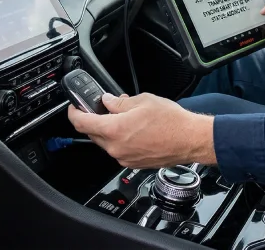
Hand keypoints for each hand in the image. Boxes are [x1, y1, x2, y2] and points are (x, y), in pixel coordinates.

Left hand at [67, 93, 215, 168]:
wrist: (190, 140)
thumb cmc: (172, 121)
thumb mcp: (143, 101)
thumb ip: (119, 102)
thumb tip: (107, 102)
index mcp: (114, 130)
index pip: (81, 123)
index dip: (74, 113)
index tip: (74, 107)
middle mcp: (116, 148)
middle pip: (93, 134)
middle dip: (94, 119)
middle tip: (103, 107)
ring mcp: (124, 158)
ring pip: (106, 142)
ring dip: (109, 129)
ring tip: (125, 116)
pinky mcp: (133, 163)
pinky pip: (119, 150)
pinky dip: (120, 139)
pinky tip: (134, 129)